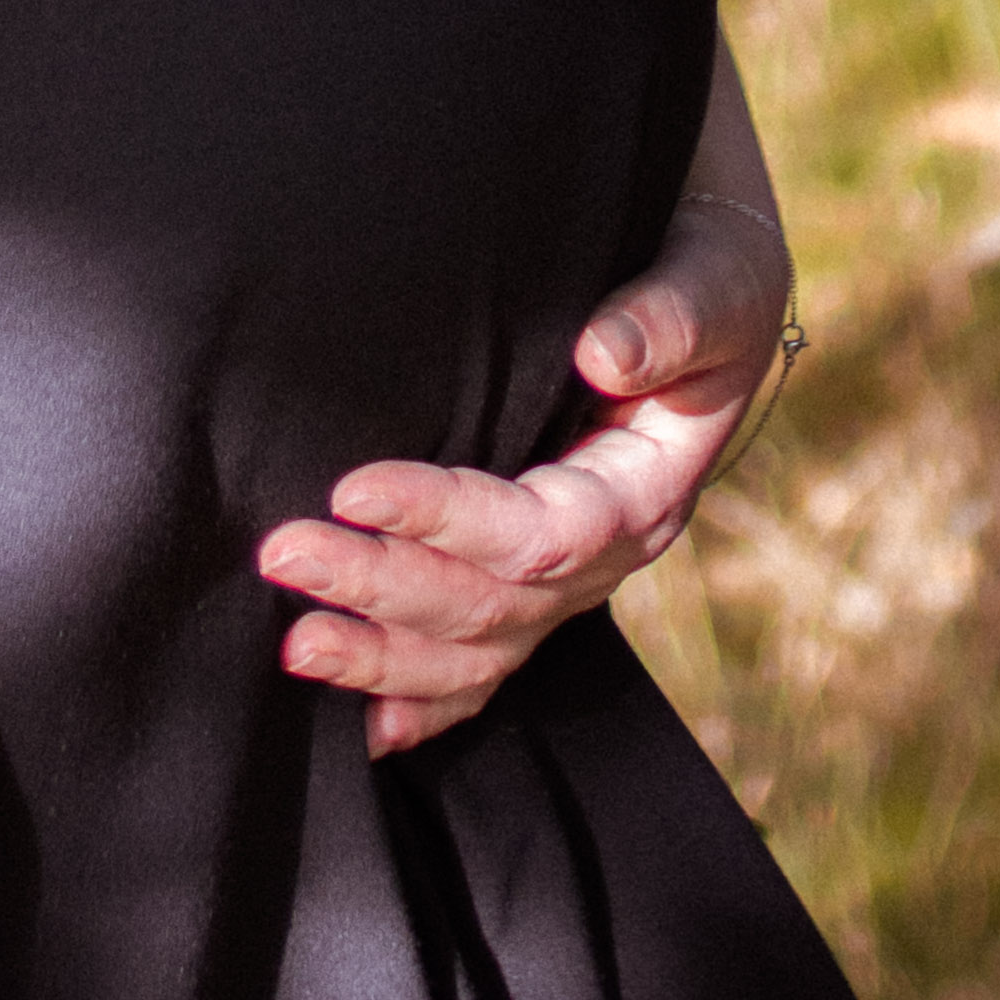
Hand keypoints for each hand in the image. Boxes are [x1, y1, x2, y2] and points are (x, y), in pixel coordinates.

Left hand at [257, 187, 792, 756]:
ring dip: (382, 654)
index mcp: (645, 490)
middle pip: (491, 605)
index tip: (353, 488)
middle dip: (381, 586)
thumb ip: (671, 318)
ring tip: (293, 644)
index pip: (538, 532)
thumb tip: (604, 354)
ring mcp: (569, 576)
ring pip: (476, 650)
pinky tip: (365, 728)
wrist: (711, 278)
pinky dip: (424, 699)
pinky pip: (483, 663)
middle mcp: (606, 553)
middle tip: (284, 551)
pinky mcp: (534, 576)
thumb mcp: (715, 276)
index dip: (443, 519)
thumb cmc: (709, 271)